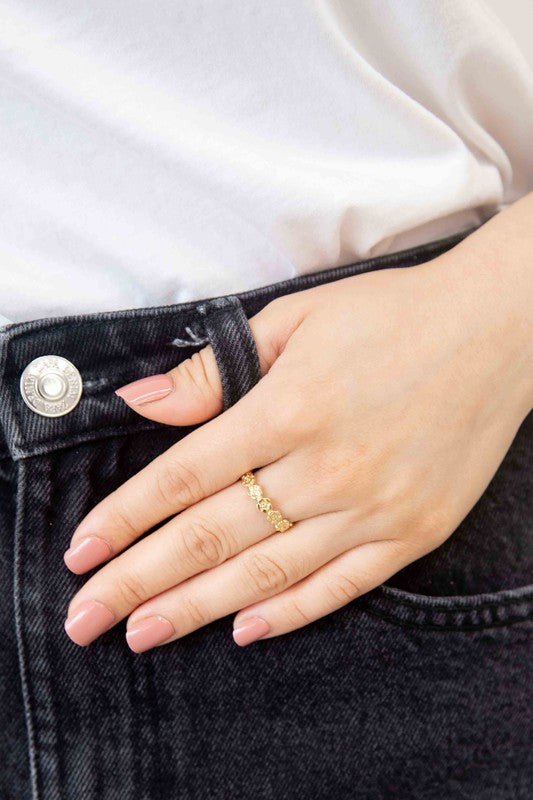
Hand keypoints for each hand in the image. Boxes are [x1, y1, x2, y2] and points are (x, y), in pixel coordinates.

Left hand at [63, 196, 532, 650]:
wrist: (495, 332)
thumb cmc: (391, 317)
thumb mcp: (294, 319)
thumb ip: (214, 368)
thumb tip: (143, 401)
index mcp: (289, 406)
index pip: (184, 477)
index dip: (125, 518)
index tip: (81, 553)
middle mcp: (327, 466)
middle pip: (211, 536)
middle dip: (139, 579)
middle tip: (87, 617)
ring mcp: (373, 507)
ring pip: (267, 571)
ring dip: (197, 607)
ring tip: (143, 632)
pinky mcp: (412, 530)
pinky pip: (341, 585)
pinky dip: (290, 611)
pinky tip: (244, 630)